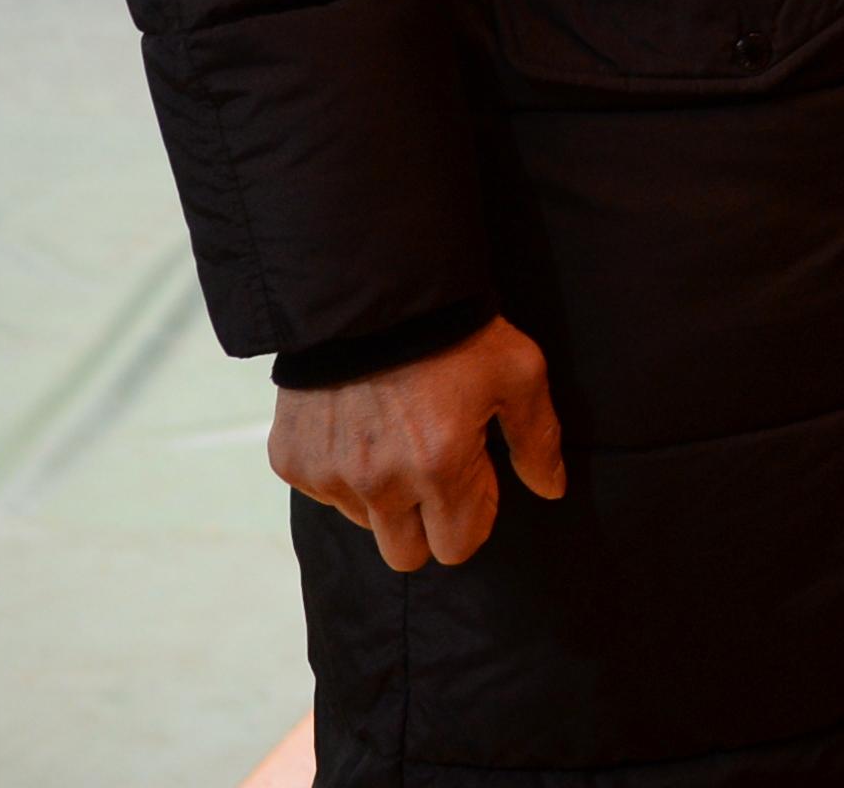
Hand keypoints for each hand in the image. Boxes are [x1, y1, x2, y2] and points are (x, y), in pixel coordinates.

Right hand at [267, 315, 565, 571]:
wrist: (370, 286)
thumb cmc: (455, 330)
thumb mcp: (518, 372)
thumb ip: (538, 439)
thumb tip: (551, 490)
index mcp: (439, 467)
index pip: (458, 547)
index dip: (474, 515)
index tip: (475, 476)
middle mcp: (379, 482)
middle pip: (406, 555)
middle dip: (427, 524)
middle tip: (434, 470)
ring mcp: (330, 473)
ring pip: (365, 523)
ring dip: (383, 496)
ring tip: (396, 435)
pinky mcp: (292, 460)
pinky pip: (324, 492)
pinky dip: (343, 470)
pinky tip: (359, 424)